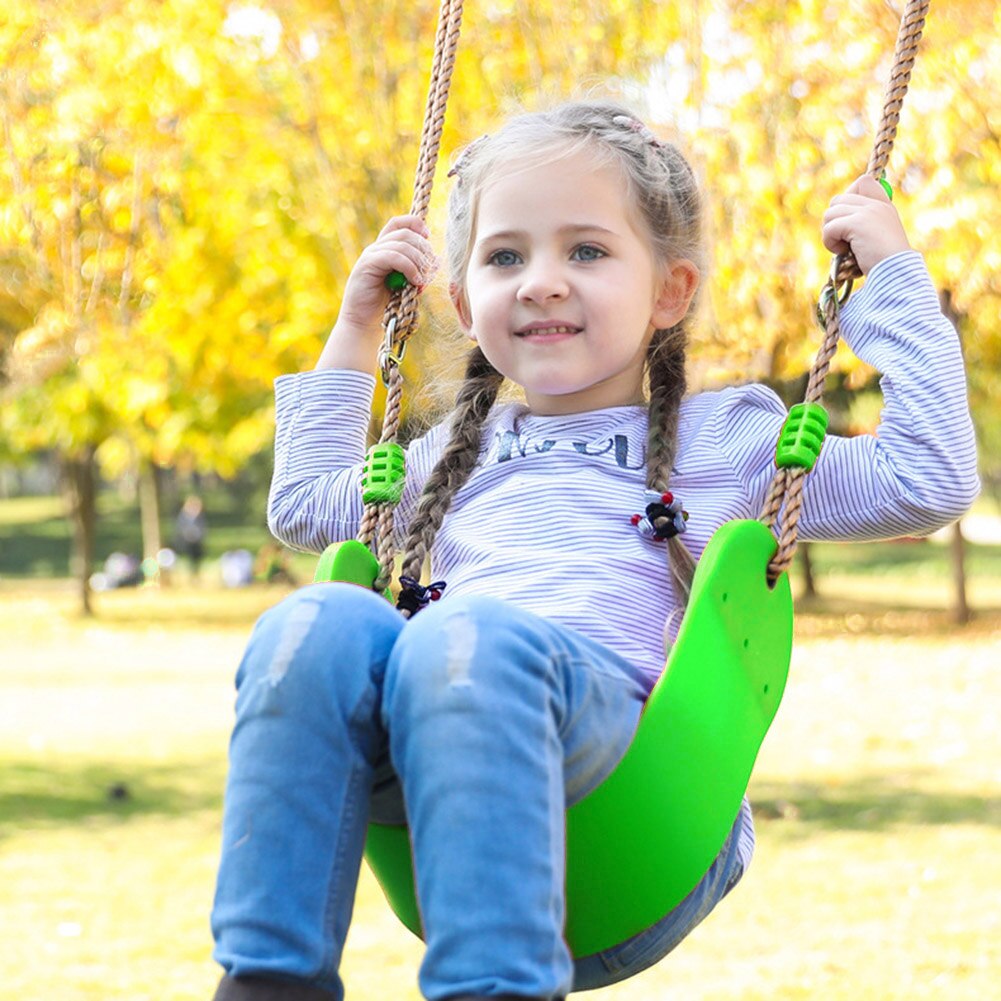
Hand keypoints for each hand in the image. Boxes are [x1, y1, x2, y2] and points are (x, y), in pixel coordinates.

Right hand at [338, 215, 438, 332]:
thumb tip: (437, 261)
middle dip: (423, 248)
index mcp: (384, 249)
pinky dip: (409, 267)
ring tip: (422, 279)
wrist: (363, 322)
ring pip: (402, 244)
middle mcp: (376, 248)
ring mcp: (371, 255)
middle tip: (429, 269)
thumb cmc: (386, 305)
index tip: (428, 237)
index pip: (399, 223)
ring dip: (418, 261)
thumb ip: (418, 271)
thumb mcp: (407, 285)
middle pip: (405, 233)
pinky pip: (394, 257)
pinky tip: (415, 282)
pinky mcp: (368, 265)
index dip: (415, 224)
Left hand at [822, 175, 910, 274]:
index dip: (848, 198)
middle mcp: (876, 205)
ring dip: (830, 234)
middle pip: (837, 200)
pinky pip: (829, 228)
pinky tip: (844, 252)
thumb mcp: (876, 237)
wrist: (895, 272)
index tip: (849, 221)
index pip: (863, 182)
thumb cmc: (884, 263)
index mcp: (884, 205)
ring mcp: (868, 212)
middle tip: (843, 240)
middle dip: (833, 221)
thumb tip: (834, 221)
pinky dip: (830, 242)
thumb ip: (862, 224)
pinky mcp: (857, 223)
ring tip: (844, 248)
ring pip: (830, 213)